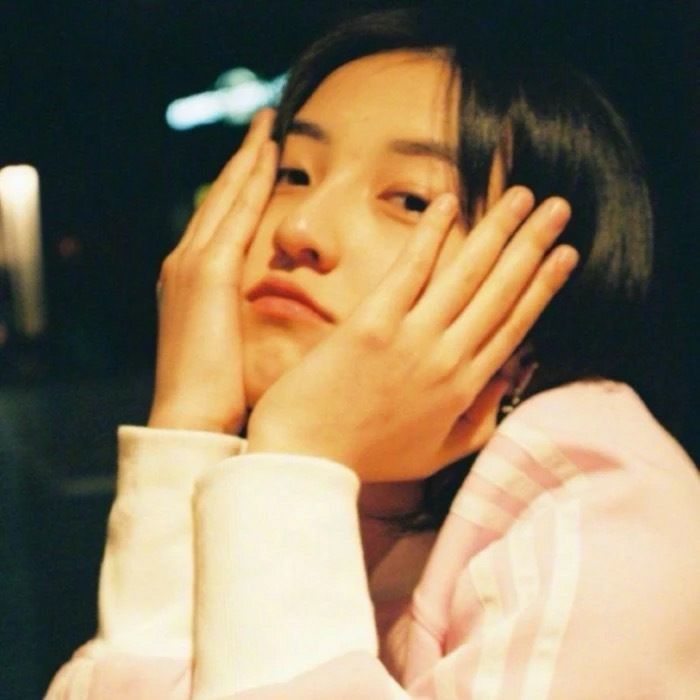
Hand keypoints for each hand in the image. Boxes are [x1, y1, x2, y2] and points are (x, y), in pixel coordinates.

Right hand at [148, 109, 277, 433]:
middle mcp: (185, 264)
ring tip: (267, 126)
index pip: (221, 222)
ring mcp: (192, 265)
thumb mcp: (232, 350)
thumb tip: (285, 321)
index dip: (239, 187)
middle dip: (242, 160)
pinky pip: (236, 215)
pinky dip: (251, 181)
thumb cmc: (220, 397)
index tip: (262, 161)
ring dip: (248, 159)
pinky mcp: (207, 274)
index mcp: (191, 283)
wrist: (190, 420)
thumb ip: (249, 323)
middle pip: (220, 199)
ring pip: (226, 196)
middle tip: (264, 125)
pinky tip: (269, 155)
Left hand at [246, 187, 577, 479]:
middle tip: (559, 207)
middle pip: (501, 292)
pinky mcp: (372, 324)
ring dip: (498, 230)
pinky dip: (430, 235)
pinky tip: (448, 203)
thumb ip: (478, 424)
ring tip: (523, 196)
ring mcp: (411, 339)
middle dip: (533, 245)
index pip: (514, 326)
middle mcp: (447, 359)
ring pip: (467, 275)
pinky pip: (410, 270)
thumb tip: (506, 382)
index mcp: (463, 388)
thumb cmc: (366, 457)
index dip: (543, 286)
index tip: (566, 255)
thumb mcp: (434, 455)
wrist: (305, 461)